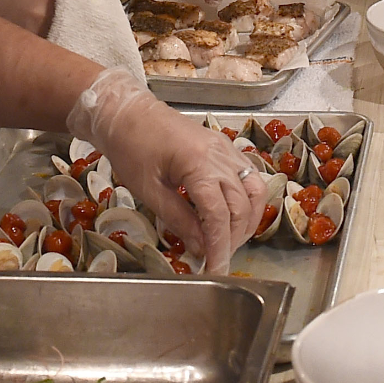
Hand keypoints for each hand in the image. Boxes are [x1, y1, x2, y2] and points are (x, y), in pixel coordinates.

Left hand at [68, 68, 266, 270]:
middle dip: (233, 238)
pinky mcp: (226, 147)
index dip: (219, 246)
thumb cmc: (132, 149)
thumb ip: (178, 219)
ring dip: (247, 221)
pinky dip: (248, 201)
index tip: (215, 270)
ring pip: (254, 191)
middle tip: (217, 259)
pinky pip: (248, 177)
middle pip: (242, 206)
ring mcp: (227, 149)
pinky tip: (234, 216)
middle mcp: (221, 156)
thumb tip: (201, 248)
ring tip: (229, 241)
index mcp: (198, 164)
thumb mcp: (149, 190)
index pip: (219, 215)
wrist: (129, 112)